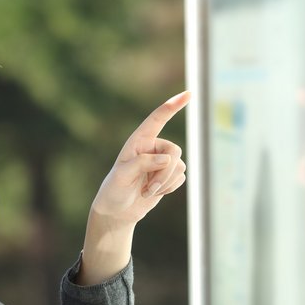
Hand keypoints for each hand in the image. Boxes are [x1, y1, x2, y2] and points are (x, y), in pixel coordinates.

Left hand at [90, 91, 189, 224]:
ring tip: (146, 191)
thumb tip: (167, 159)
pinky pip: (181, 178)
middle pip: (174, 152)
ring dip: (165, 183)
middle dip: (165, 173)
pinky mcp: (169, 175)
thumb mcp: (122, 176)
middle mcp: (152, 147)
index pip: (158, 119)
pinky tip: (154, 192)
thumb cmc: (115, 190)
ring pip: (180, 167)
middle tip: (149, 188)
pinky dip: (169, 188)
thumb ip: (143, 163)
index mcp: (138, 140)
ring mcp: (162, 161)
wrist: (118, 210)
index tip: (189, 94)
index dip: (173, 105)